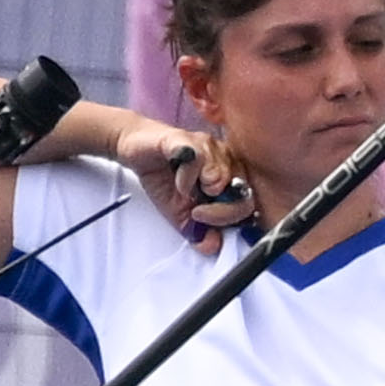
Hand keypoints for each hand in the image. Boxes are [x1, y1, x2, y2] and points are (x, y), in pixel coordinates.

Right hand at [113, 118, 256, 236]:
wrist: (137, 152)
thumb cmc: (163, 177)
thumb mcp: (180, 214)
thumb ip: (198, 231)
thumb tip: (212, 247)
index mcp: (229, 176)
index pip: (247, 201)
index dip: (231, 217)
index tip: (206, 222)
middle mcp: (224, 158)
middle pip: (241, 189)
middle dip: (220, 210)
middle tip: (197, 213)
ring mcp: (207, 146)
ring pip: (222, 173)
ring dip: (202, 190)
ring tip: (184, 191)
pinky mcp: (185, 139)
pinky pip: (197, 157)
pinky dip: (188, 174)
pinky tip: (178, 179)